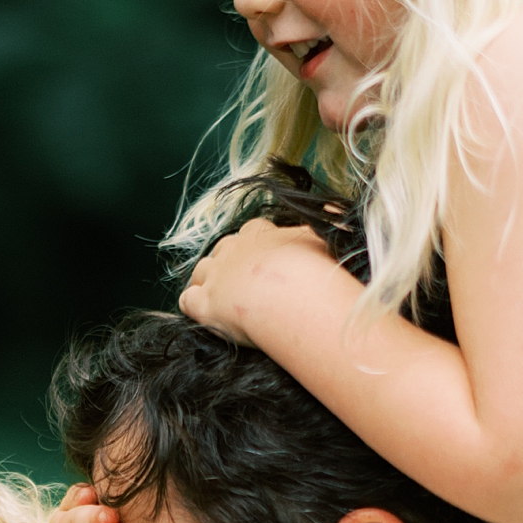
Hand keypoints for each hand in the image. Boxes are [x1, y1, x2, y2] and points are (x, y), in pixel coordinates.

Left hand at [179, 219, 334, 343]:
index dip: (255, 244)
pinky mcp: (204, 302)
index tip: (265, 259)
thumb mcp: (322, 238)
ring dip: (205, 280)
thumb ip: (325, 223)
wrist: (291, 297)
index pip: (252, 231)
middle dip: (228, 262)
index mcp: (259, 234)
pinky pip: (187, 299)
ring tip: (217, 296)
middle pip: (222, 248)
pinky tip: (201, 313)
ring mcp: (216, 276)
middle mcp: (233, 250)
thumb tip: (335, 209)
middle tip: (242, 282)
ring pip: (200, 270)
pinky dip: (191, 304)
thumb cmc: (310, 269)